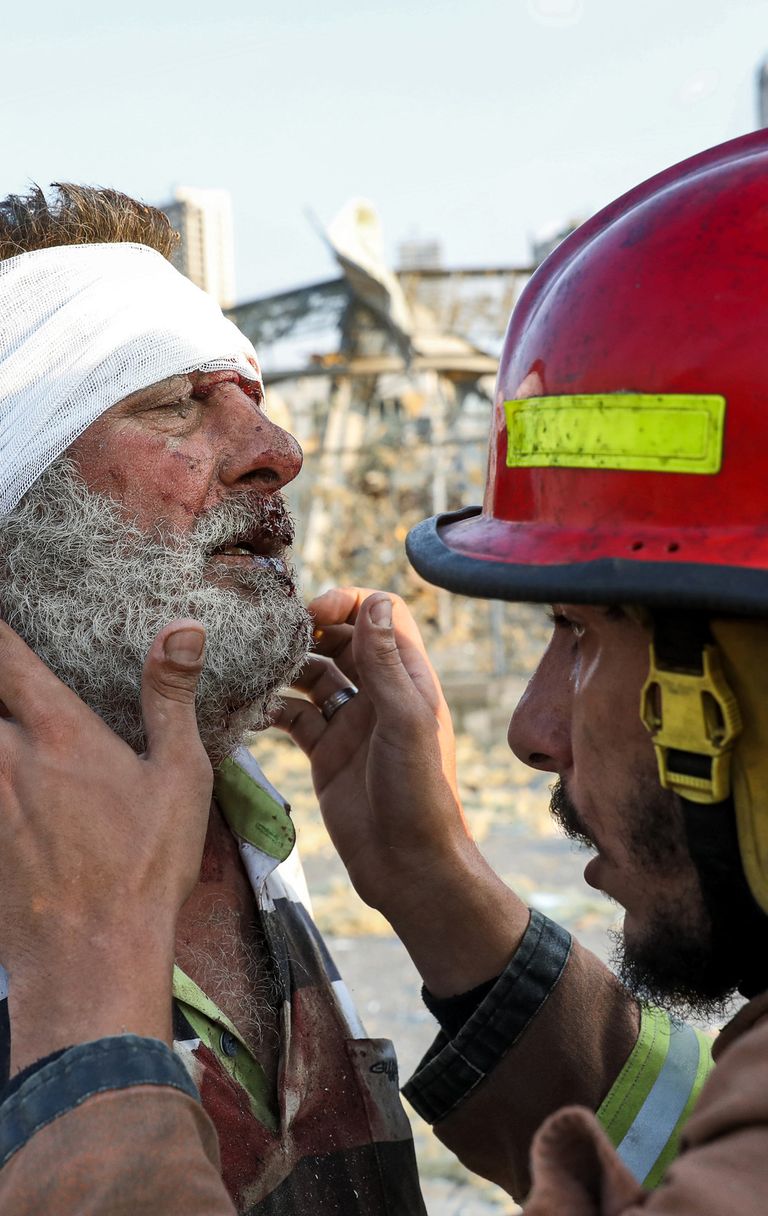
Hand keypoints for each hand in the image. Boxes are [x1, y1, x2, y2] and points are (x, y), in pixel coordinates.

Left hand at [0, 618, 211, 1069]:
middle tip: (7, 688)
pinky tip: (6, 799)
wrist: (88, 962)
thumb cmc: (144, 868)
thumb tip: (183, 627)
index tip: (0, 600)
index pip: (3, 653)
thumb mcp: (179, 778)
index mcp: (57, 731)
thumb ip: (170, 697)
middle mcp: (3, 756)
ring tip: (7, 738)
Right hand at [274, 587, 466, 910]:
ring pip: (312, 676)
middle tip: (271, 633)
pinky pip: (293, 718)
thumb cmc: (421, 794)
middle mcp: (380, 694)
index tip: (314, 612)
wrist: (408, 867)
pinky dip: (270, 709)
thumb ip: (385, 664)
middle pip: (342, 639)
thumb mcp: (405, 721)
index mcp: (409, 679)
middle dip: (308, 630)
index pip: (381, 614)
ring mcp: (351, 723)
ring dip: (284, 667)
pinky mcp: (325, 754)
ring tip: (252, 666)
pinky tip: (248, 709)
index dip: (349, 602)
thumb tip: (372, 602)